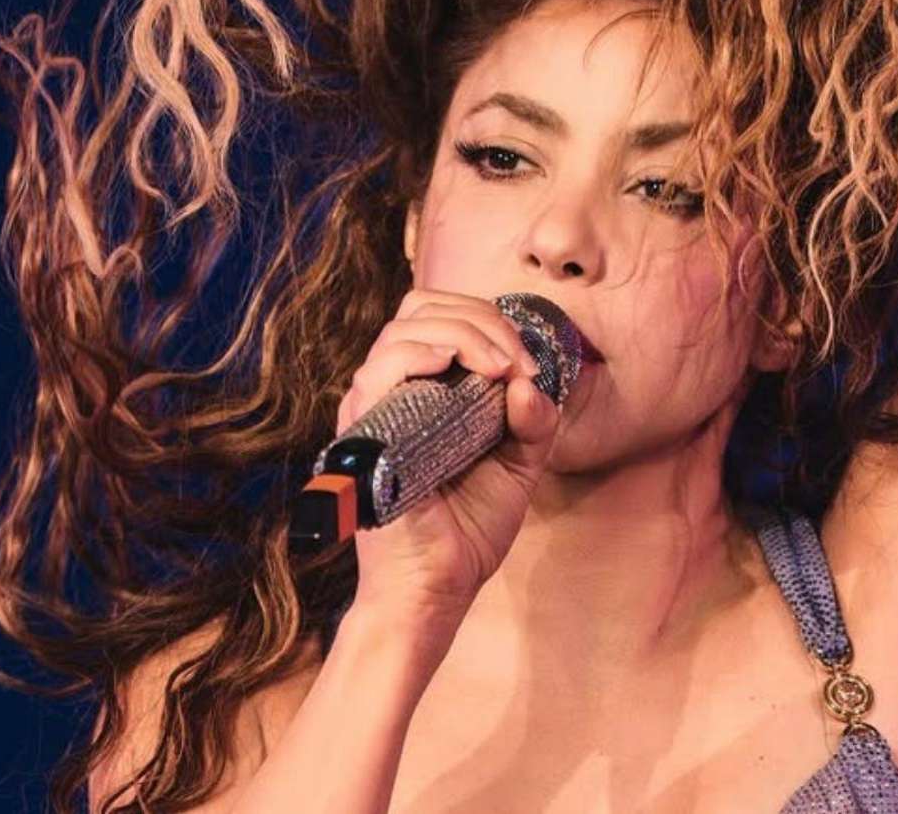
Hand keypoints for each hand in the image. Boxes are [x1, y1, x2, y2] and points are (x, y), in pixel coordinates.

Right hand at [336, 289, 559, 616]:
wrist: (438, 588)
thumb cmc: (469, 528)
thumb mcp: (520, 464)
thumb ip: (535, 421)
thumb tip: (528, 383)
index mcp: (426, 389)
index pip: (442, 316)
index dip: (488, 321)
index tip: (527, 363)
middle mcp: (394, 389)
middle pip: (422, 309)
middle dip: (481, 320)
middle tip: (516, 361)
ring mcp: (374, 408)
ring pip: (404, 330)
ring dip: (462, 335)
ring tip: (497, 368)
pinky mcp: (363, 433)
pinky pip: (377, 372)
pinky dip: (417, 354)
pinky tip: (450, 364)